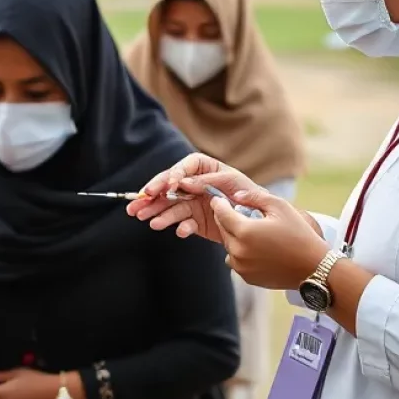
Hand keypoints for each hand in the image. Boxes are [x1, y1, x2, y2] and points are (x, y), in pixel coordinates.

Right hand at [126, 153, 256, 243]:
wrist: (262, 221)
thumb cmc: (249, 194)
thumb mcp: (232, 183)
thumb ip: (208, 181)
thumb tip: (182, 182)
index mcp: (204, 169)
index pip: (183, 167)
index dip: (171, 175)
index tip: (166, 186)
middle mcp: (194, 185)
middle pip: (168, 187)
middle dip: (151, 196)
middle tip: (136, 204)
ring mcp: (193, 203)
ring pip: (170, 207)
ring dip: (158, 213)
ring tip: (147, 220)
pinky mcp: (196, 221)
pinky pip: (183, 223)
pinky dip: (180, 227)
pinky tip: (181, 231)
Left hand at [210, 189, 328, 290]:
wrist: (314, 268)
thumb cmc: (300, 235)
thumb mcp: (280, 207)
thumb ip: (255, 197)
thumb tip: (236, 196)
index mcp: (244, 231)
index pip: (221, 213)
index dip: (218, 204)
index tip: (218, 199)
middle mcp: (238, 250)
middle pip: (223, 229)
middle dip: (228, 220)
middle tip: (240, 214)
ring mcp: (241, 266)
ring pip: (228, 245)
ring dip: (234, 237)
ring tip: (253, 233)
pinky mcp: (246, 277)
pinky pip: (235, 260)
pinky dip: (241, 252)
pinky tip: (258, 248)